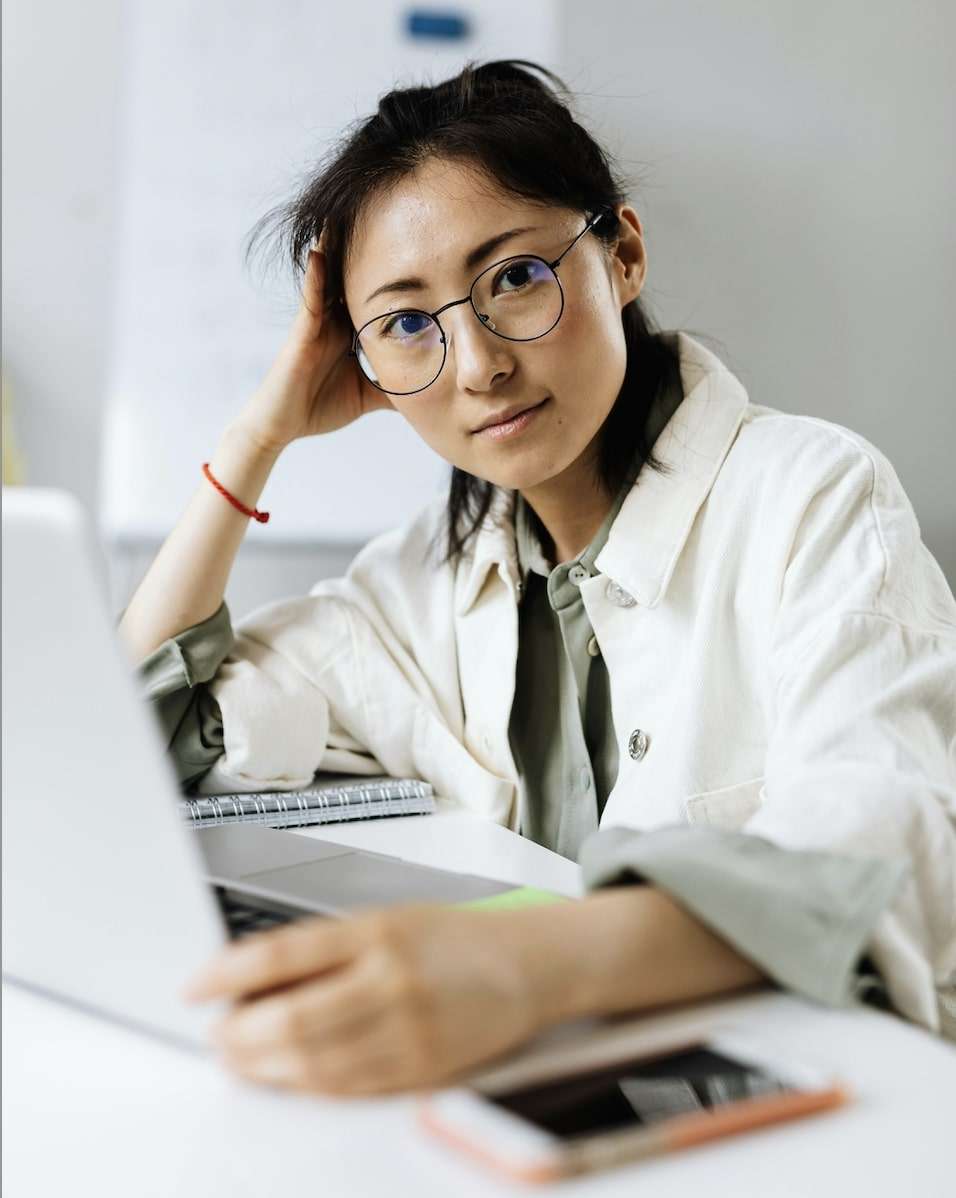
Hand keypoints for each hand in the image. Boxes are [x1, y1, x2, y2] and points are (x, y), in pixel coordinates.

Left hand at [183, 904, 546, 1096]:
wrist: (524, 967)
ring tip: (241, 1060)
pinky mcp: (420, 1073)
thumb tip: (252, 978)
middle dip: (237, 1035)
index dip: (225, 974)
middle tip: (218, 1035)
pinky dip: (305, 1088)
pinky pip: (346, 1090)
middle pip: (288, 1020)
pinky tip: (286, 1079)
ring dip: (262, 1068)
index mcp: (376, 932)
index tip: (195, 987)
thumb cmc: (450, 940)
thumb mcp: (385, 920)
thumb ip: (322, 948)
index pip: (280, 955)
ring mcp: (407, 1031)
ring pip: (311, 1065)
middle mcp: (389, 980)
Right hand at [236, 230, 394, 452]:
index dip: (391, 272)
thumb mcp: (369, 395)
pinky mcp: (301, 330)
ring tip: (351, 211)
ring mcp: (316, 321)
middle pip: (353, 275)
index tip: (415, 247)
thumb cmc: (320, 407)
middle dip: (368, 246)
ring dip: (339, 247)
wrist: (283, 427)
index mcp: (349, 330)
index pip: (374, 293)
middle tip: (388, 210)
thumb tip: (431, 394)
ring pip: (330, 277)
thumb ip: (395, 389)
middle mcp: (333, 319)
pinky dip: (315, 275)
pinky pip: (310, 297)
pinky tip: (321, 252)